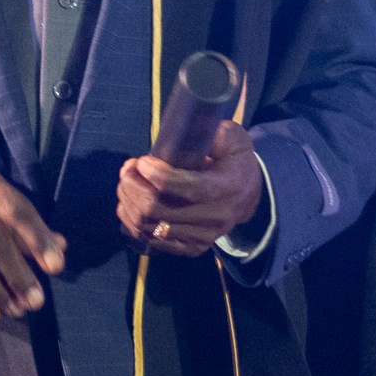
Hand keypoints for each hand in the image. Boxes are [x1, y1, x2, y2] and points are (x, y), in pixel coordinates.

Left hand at [116, 120, 261, 258]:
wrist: (249, 197)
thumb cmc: (235, 163)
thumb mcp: (233, 140)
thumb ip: (213, 132)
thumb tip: (186, 127)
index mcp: (225, 188)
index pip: (185, 187)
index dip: (157, 175)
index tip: (142, 161)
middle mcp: (214, 217)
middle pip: (158, 209)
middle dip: (133, 187)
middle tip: (128, 170)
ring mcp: (201, 237)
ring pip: (149, 226)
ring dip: (129, 202)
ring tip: (126, 183)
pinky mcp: (191, 248)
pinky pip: (151, 240)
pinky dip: (133, 222)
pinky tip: (129, 203)